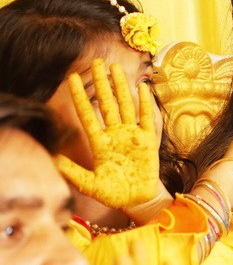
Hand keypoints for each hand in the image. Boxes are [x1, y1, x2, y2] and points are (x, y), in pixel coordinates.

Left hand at [56, 58, 160, 212]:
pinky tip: (142, 88)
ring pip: (125, 106)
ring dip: (121, 88)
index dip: (80, 97)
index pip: (87, 115)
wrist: (136, 201)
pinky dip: (145, 104)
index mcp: (99, 143)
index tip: (72, 78)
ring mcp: (132, 136)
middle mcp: (115, 135)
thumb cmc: (113, 194)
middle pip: (107, 104)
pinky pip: (146, 119)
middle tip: (98, 63)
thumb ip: (73, 172)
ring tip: (116, 69)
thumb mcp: (89, 184)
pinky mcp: (148, 141)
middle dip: (102, 84)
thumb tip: (53, 158)